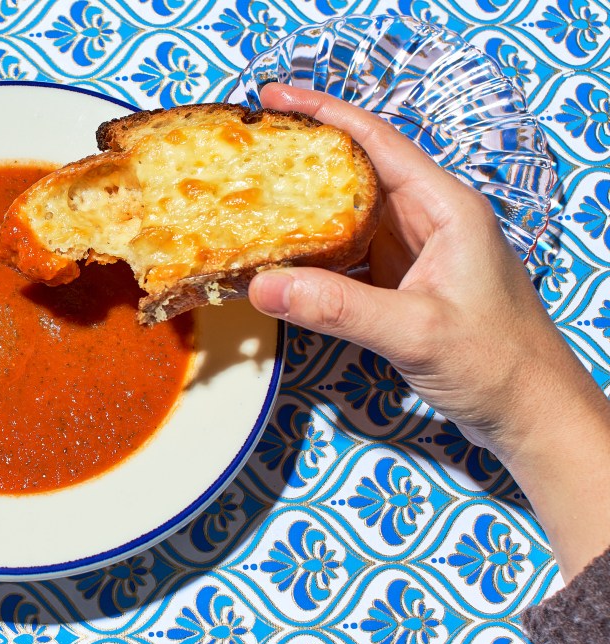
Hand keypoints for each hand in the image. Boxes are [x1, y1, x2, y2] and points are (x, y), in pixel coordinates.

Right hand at [249, 83, 609, 579]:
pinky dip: (313, 258)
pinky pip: (348, 258)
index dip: (324, 114)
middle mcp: (428, 221)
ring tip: (251, 203)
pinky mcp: (402, 285)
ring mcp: (414, 253)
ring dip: (303, 214)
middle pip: (356, 174)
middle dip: (303, 161)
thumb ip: (339, 309)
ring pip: (348, 219)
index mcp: (444, 208)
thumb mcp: (416, 331)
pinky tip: (280, 263)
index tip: (272, 99)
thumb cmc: (496, 362)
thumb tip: (262, 286)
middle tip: (247, 152)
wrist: (529, 412)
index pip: (377, 142)